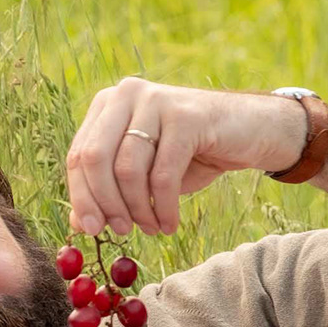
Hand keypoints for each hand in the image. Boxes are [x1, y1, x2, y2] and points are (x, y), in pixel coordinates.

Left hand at [65, 79, 306, 236]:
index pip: (78, 155)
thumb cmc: (191, 154)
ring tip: (152, 228)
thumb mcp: (144, 175)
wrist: (250, 131)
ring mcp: (156, 101)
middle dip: (105, 204)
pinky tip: (169, 224)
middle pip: (95, 160)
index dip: (81, 197)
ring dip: (138, 210)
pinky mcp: (186, 116)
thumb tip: (77, 225)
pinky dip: (164, 208)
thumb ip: (109, 192)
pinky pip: (162, 175)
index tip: (89, 230)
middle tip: (121, 232)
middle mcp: (126, 94)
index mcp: (108, 104)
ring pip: (127, 170)